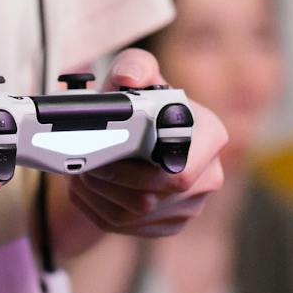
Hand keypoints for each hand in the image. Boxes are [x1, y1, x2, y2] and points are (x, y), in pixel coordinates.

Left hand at [66, 47, 227, 237]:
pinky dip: (98, 208)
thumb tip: (129, 79)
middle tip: (84, 164)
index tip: (108, 152)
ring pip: (132, 216)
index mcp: (210, 136)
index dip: (136, 170)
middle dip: (110, 182)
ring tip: (83, 170)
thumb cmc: (138, 101)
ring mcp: (189, 206)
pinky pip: (126, 227)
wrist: (135, 134)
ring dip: (98, 195)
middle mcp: (208, 175)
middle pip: (150, 198)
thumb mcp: (134, 71)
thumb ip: (133, 65)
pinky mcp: (167, 224)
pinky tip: (90, 186)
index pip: (179, 174)